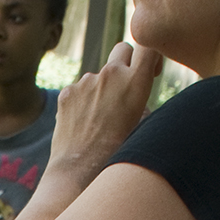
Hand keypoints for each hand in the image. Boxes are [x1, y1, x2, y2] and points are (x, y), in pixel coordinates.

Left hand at [43, 38, 162, 193]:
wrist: (79, 173)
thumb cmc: (116, 155)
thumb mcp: (142, 128)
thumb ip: (142, 104)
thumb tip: (138, 102)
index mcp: (135, 82)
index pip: (148, 46)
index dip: (151, 54)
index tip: (150, 70)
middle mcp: (111, 74)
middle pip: (123, 49)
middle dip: (126, 62)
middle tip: (124, 89)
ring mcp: (86, 81)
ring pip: (99, 75)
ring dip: (101, 90)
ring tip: (99, 123)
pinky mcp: (67, 91)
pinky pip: (80, 89)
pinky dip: (83, 102)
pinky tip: (83, 125)